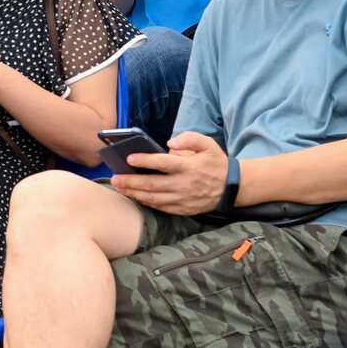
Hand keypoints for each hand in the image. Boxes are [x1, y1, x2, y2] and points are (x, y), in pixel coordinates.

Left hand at [111, 131, 227, 214]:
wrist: (232, 187)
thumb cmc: (215, 162)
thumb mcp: (208, 144)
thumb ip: (190, 138)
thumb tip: (170, 142)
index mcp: (189, 167)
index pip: (163, 163)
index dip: (145, 160)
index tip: (129, 158)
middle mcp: (185, 184)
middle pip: (153, 183)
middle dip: (131, 182)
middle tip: (114, 178)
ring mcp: (184, 199)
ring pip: (155, 198)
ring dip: (135, 193)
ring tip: (120, 188)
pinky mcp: (184, 209)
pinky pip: (161, 207)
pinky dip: (147, 202)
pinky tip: (135, 196)